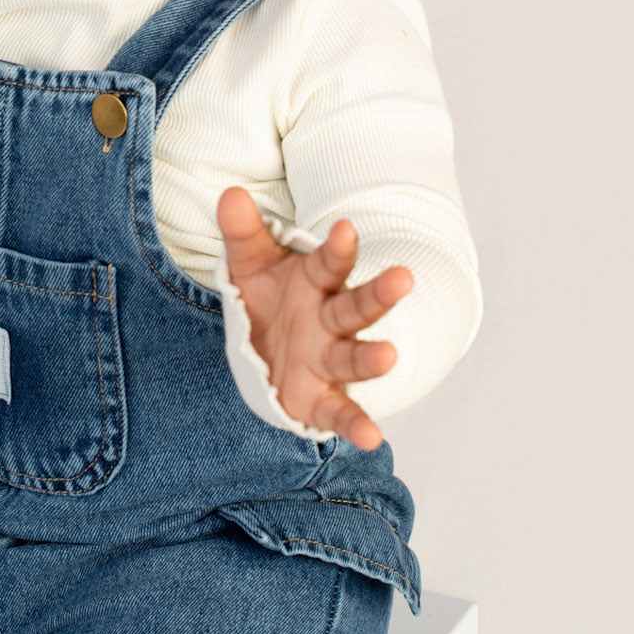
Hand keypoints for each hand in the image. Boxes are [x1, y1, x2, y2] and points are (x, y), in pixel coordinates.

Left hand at [217, 187, 413, 450]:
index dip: (337, 248)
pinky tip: (373, 439)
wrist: (262, 347)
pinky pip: (339, 413)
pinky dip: (356, 425)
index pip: (330, 263)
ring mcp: (327, 361)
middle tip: (403, 277)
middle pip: (355, 307)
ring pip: (353, 357)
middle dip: (377, 294)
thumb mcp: (248, 262)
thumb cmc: (266, 298)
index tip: (343, 229)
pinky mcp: (319, 399)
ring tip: (389, 354)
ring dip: (371, 357)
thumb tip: (230, 194)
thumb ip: (242, 232)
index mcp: (316, 283)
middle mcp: (329, 322)